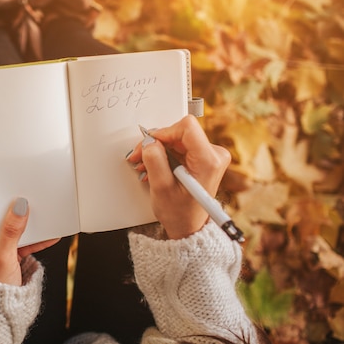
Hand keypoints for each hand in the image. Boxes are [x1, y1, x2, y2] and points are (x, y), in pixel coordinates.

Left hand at [0, 198, 59, 285]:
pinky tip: (48, 235)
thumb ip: (11, 233)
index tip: (12, 194)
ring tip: (44, 216)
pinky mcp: (5, 258)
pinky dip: (33, 242)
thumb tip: (18, 208)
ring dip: (28, 228)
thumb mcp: (3, 259)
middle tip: (31, 201)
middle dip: (16, 214)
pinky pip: (20, 245)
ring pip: (12, 233)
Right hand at [127, 115, 230, 238]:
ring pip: (177, 139)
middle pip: (180, 132)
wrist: (189, 227)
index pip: (186, 127)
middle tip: (140, 157)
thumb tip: (149, 141)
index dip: (163, 133)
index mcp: (209, 160)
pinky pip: (180, 147)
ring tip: (145, 166)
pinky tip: (154, 167)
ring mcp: (210, 156)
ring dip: (158, 151)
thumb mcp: (161, 187)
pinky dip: (164, 155)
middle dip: (156, 144)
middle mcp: (214, 155)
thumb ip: (154, 160)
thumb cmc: (180, 213)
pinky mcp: (203, 158)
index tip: (149, 144)